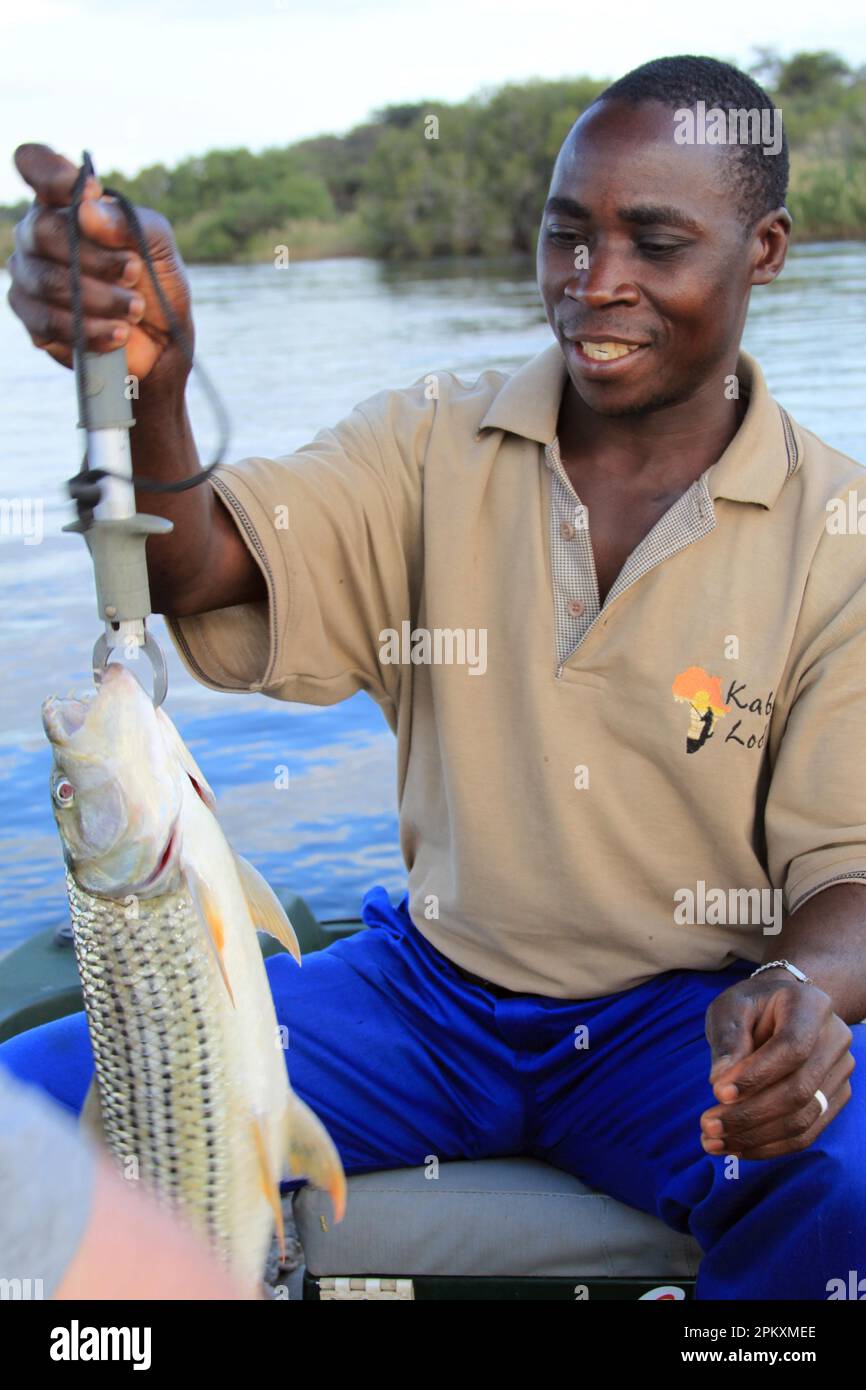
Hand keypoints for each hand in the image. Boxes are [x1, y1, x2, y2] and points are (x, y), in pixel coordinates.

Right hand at [7, 143, 191, 385]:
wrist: (161, 345)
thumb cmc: (156, 286)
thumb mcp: (159, 247)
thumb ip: (129, 222)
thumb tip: (86, 210)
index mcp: (67, 203)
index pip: (35, 164)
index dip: (50, 171)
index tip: (90, 191)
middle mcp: (38, 233)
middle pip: (42, 230)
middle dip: (94, 257)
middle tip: (134, 273)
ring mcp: (29, 274)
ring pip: (46, 280)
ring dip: (99, 298)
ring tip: (134, 310)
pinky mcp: (32, 316)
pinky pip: (47, 320)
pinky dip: (89, 328)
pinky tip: (118, 333)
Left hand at [701, 970, 853, 1159]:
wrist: (782, 1008)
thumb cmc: (752, 1005)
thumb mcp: (731, 1008)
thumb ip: (728, 1039)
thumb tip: (720, 1082)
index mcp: (811, 1006)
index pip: (791, 1047)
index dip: (756, 1075)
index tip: (717, 1093)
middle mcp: (835, 1039)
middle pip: (799, 1090)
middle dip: (749, 1114)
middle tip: (707, 1125)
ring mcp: (841, 1071)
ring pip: (803, 1119)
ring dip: (756, 1137)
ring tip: (713, 1142)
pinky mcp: (836, 1097)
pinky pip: (807, 1133)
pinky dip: (769, 1145)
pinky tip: (736, 1146)